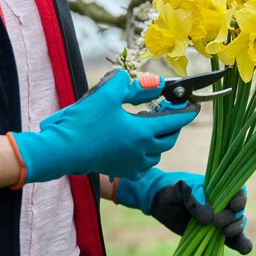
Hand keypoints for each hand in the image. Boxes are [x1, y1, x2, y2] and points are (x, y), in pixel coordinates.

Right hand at [7, 69, 198, 187]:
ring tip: (151, 125)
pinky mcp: (121, 172)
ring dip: (161, 139)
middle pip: (170, 138)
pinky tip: (137, 144)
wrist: (60, 150)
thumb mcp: (107, 93)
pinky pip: (144, 164)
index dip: (187, 111)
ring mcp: (133, 164)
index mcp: (143, 132)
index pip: (175, 120)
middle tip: (169, 111)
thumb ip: (132, 84)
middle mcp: (143, 151)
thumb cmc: (83, 121)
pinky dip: (147, 153)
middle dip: (174, 124)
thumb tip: (152, 83)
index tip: (194, 104)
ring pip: (158, 153)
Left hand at [114, 167, 251, 254]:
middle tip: (215, 222)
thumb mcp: (182, 188)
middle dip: (231, 218)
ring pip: (238, 226)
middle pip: (238, 211)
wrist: (161, 203)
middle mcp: (224, 205)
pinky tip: (244, 249)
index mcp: (220, 189)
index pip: (238, 192)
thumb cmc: (173, 190)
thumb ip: (195, 198)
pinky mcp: (216, 236)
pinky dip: (241, 244)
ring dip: (237, 231)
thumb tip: (209, 219)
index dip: (240, 199)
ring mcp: (221, 221)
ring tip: (225, 233)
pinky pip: (233, 241)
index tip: (234, 206)